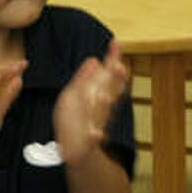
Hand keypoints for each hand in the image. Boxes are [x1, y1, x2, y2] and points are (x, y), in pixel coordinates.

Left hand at [53, 39, 129, 164]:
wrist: (75, 150)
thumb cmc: (74, 120)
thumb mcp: (73, 95)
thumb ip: (84, 79)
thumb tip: (94, 59)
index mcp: (95, 95)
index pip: (106, 75)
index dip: (111, 59)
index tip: (115, 42)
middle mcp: (99, 108)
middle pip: (109, 90)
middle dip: (114, 80)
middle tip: (118, 66)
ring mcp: (95, 123)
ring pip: (102, 113)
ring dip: (104, 104)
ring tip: (104, 95)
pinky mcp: (88, 141)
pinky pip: (92, 139)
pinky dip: (94, 136)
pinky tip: (95, 133)